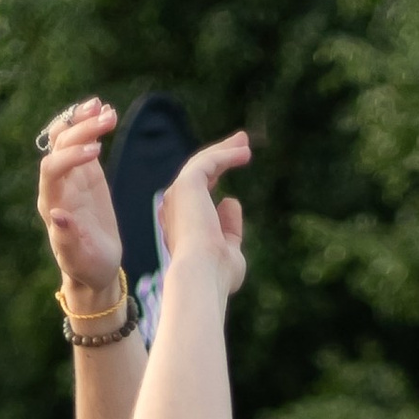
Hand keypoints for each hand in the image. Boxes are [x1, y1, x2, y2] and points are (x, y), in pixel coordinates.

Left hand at [37, 94, 123, 303]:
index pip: (51, 169)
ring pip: (68, 137)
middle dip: (81, 130)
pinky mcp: (85, 172)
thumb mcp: (79, 258)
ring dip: (84, 120)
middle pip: (60, 146)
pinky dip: (92, 125)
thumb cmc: (86, 266)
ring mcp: (70, 175)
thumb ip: (67, 238)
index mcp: (51, 203)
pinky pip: (83, 141)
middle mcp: (56, 184)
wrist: (95, 265)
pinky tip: (107, 111)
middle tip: (108, 119)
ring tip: (106, 108)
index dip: (70, 156)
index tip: (96, 152)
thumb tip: (56, 215)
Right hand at [155, 131, 249, 295]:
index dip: (216, 175)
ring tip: (245, 143)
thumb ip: (230, 228)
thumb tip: (230, 200)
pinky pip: (209, 162)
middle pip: (197, 173)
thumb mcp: (229, 250)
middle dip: (219, 155)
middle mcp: (174, 207)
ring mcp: (177, 195)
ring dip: (224, 150)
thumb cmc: (217, 275)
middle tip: (240, 144)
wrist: (203, 275)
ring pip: (201, 163)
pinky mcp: (187, 184)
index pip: (197, 193)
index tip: (235, 164)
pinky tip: (245, 154)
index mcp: (180, 224)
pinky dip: (226, 155)